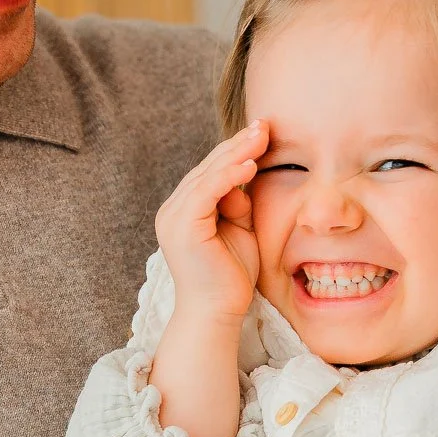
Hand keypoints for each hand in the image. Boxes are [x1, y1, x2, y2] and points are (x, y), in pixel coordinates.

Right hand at [155, 121, 268, 320]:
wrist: (218, 312)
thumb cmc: (230, 278)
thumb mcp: (239, 231)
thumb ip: (238, 205)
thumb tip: (243, 182)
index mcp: (184, 211)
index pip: (210, 173)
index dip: (235, 151)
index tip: (261, 133)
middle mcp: (173, 210)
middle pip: (207, 168)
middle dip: (237, 144)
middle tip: (264, 124)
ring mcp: (174, 217)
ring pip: (207, 175)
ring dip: (236, 153)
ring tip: (261, 136)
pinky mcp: (183, 226)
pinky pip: (207, 191)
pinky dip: (229, 176)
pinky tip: (250, 163)